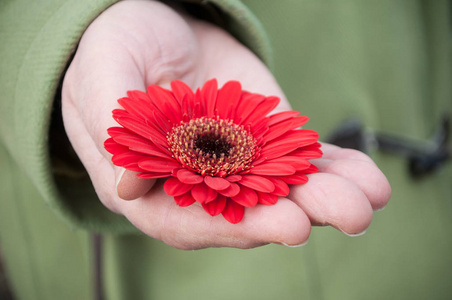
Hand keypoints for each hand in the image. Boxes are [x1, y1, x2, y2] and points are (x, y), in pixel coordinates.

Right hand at [62, 0, 390, 248]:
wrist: (160, 25)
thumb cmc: (119, 45)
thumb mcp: (105, 68)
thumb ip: (110, 119)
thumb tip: (127, 186)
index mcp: (148, 181)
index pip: (186, 220)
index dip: (232, 228)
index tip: (284, 224)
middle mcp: (195, 180)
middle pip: (242, 212)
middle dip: (294, 215)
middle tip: (345, 215)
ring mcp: (234, 161)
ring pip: (278, 190)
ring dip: (326, 197)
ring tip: (368, 198)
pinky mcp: (263, 139)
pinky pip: (297, 160)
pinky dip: (332, 169)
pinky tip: (366, 178)